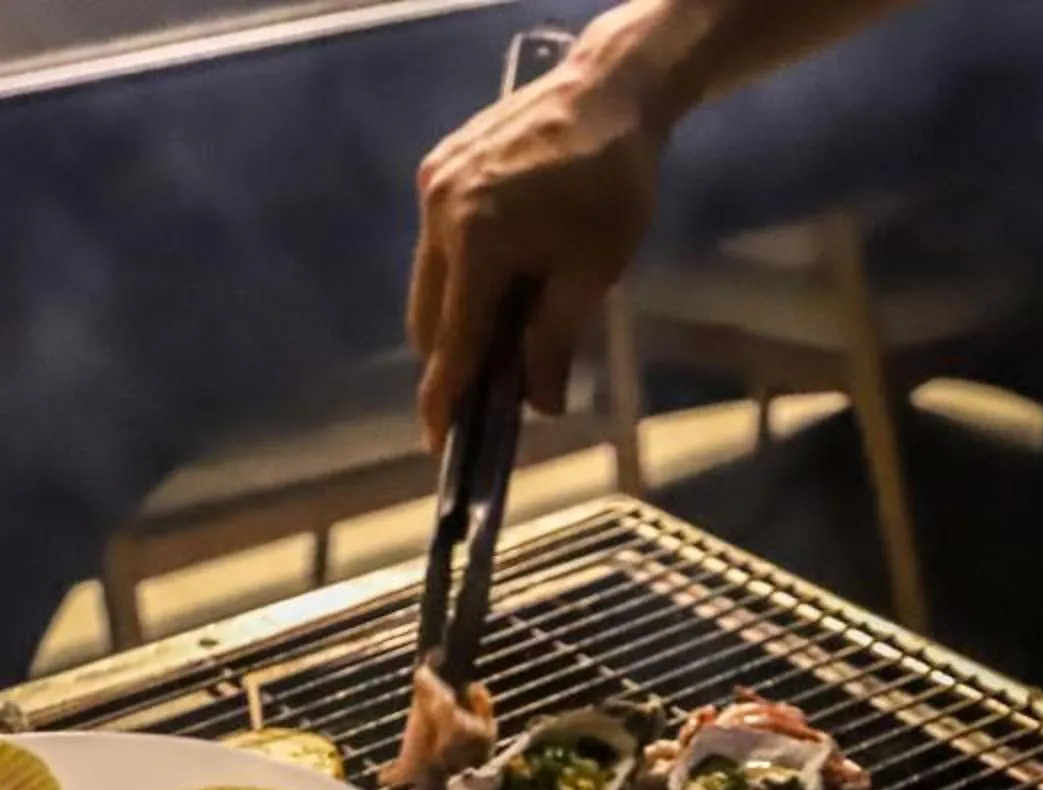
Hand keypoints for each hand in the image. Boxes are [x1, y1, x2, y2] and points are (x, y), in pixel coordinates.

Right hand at [409, 44, 664, 443]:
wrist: (608, 93)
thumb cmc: (612, 185)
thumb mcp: (592, 273)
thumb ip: (554, 342)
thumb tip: (537, 405)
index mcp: (478, 243)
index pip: (454, 343)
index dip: (445, 398)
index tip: (438, 443)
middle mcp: (440, 214)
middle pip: (430, 319)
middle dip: (455, 360)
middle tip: (493, 391)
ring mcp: (434, 186)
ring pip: (429, 283)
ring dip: (458, 317)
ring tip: (507, 332)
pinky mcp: (439, 168)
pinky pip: (436, 245)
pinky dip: (460, 275)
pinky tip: (503, 279)